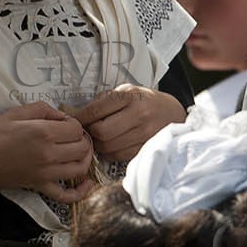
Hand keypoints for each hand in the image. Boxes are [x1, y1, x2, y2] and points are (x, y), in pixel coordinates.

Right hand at [0, 102, 94, 202]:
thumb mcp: (16, 112)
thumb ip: (43, 109)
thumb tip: (61, 116)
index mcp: (43, 133)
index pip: (76, 129)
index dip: (73, 124)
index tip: (63, 124)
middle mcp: (49, 154)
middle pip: (82, 148)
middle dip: (81, 140)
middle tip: (72, 137)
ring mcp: (46, 173)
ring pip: (80, 168)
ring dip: (84, 160)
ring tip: (79, 153)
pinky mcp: (40, 186)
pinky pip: (66, 195)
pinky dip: (80, 192)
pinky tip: (87, 183)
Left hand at [70, 85, 186, 162]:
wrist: (173, 113)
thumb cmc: (144, 100)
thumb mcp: (127, 91)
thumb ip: (105, 101)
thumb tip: (78, 114)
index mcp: (130, 96)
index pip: (96, 110)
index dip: (80, 117)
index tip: (73, 120)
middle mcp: (139, 114)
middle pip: (101, 131)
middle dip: (90, 132)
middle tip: (88, 130)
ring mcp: (144, 133)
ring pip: (108, 146)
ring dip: (98, 144)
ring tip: (99, 137)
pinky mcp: (145, 148)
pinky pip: (118, 155)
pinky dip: (109, 152)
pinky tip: (111, 144)